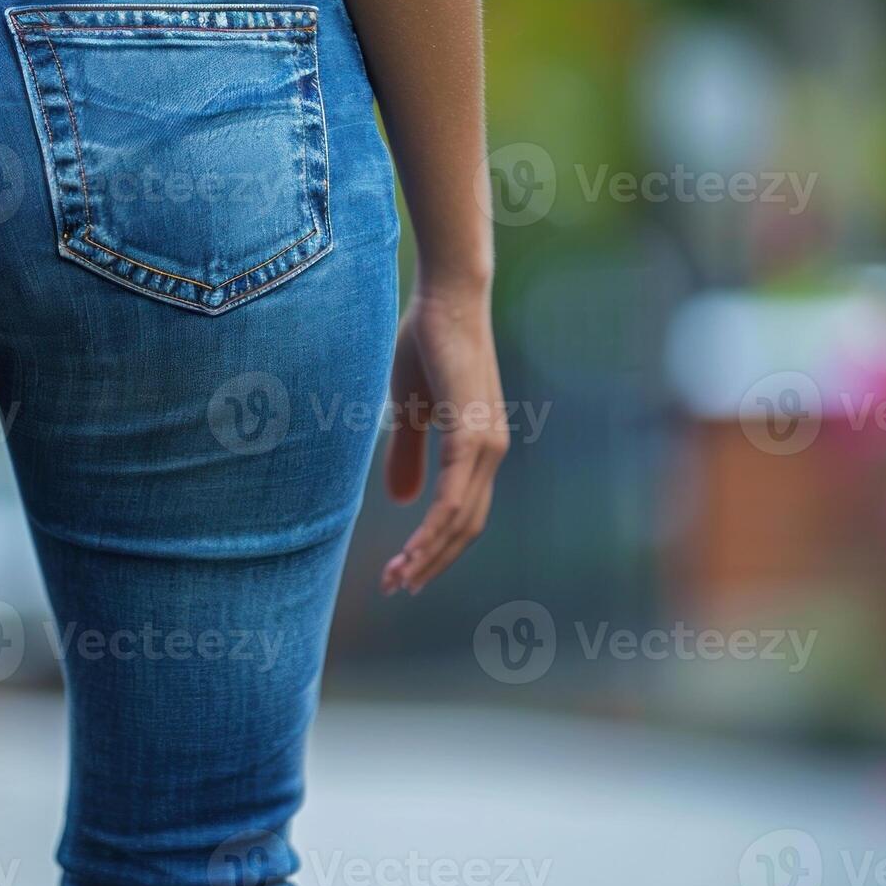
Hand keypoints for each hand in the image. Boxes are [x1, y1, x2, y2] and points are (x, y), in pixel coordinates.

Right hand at [380, 284, 508, 594]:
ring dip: (428, 555)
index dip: (434, 548)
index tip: (402, 573)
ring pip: (460, 520)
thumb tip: (404, 501)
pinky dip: (434, 528)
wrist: (446, 297)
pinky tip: (412, 548)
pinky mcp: (472, 431)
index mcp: (477, 450)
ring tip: (397, 578)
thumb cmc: (427, 343)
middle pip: (466, 529)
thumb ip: (408, 453)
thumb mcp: (409, 408)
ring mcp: (486, 444)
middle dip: (430, 564)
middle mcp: (490, 453)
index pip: (462, 516)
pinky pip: (454, 495)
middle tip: (395, 588)